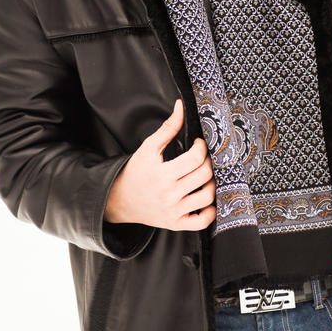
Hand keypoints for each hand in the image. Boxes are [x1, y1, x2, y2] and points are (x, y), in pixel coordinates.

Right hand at [104, 98, 216, 229]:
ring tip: (205, 176)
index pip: (196, 158)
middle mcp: (169, 195)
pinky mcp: (176, 224)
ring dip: (212, 183)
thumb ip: (168, 128)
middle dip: (208, 162)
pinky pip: (201, 222)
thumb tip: (180, 106)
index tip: (198, 144)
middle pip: (204, 175)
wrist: (120, 199)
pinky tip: (206, 199)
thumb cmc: (136, 171)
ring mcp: (173, 211)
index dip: (202, 147)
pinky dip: (210, 211)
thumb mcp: (148, 147)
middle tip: (203, 158)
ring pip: (207, 196)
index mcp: (163, 174)